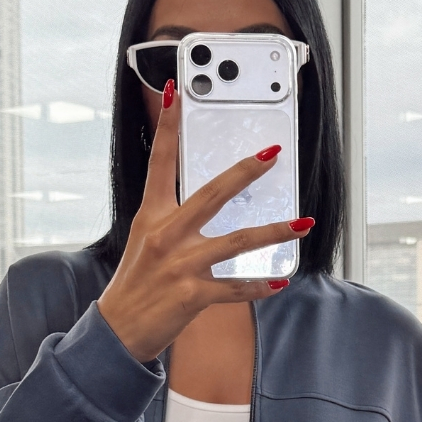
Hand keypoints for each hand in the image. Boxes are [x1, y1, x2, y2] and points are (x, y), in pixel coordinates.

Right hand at [97, 82, 312, 362]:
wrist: (119, 330)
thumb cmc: (135, 285)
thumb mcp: (144, 242)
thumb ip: (170, 220)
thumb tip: (205, 204)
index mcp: (151, 216)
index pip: (160, 162)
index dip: (168, 126)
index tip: (175, 91)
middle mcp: (167, 235)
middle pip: (213, 194)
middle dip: (246, 171)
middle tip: (272, 154)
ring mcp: (181, 265)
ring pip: (238, 241)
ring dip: (275, 231)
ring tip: (302, 223)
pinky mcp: (193, 295)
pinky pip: (236, 288)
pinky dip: (260, 285)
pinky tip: (280, 280)